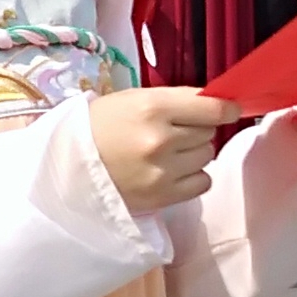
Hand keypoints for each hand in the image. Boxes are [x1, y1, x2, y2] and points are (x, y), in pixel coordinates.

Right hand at [87, 87, 237, 212]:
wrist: (67, 167)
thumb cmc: (99, 127)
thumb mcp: (132, 99)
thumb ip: (175, 100)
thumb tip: (215, 103)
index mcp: (153, 108)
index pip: (212, 108)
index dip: (226, 108)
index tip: (229, 109)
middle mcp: (162, 140)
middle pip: (209, 132)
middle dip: (198, 129)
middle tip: (175, 131)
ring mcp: (164, 171)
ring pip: (207, 156)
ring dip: (195, 153)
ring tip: (169, 153)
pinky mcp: (163, 197)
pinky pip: (202, 182)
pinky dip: (193, 177)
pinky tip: (173, 172)